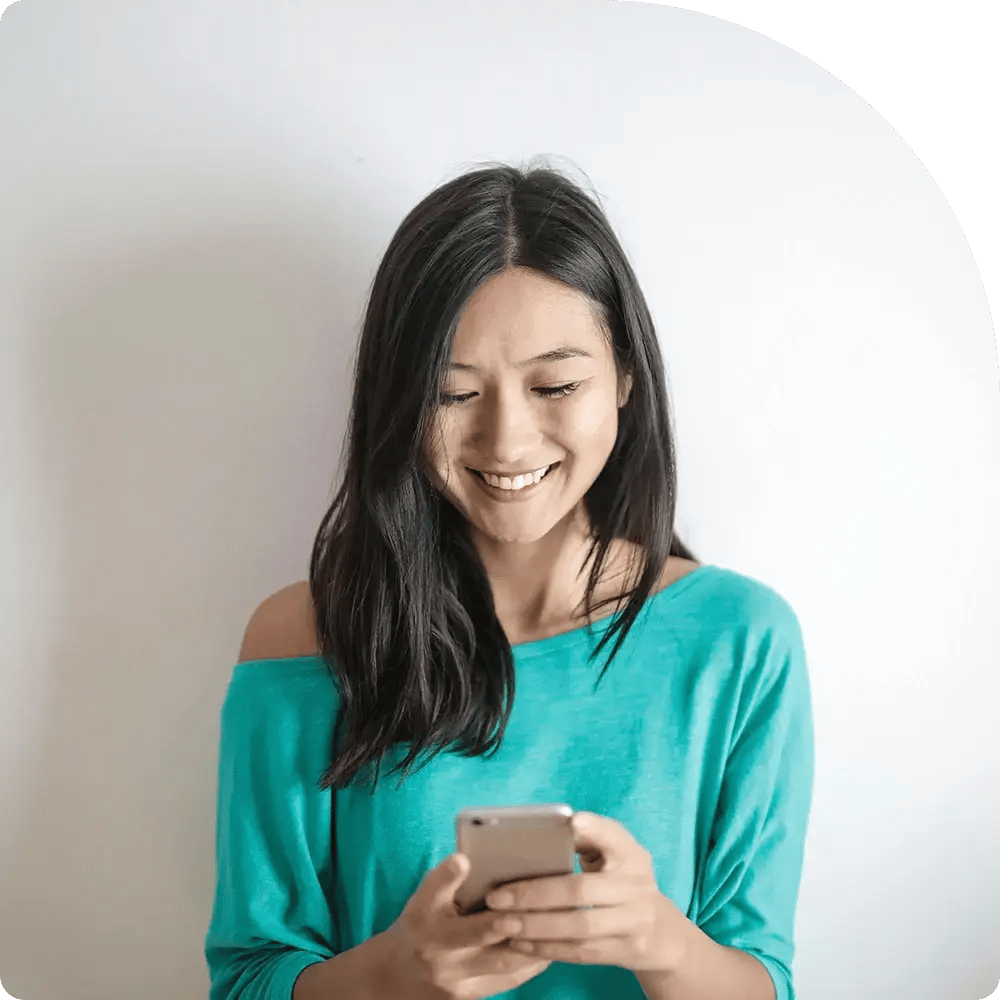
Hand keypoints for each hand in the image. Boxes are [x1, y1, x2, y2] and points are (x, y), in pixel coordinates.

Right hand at [381, 852, 551, 999]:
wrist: (399, 973)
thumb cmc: (419, 923)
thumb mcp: (423, 896)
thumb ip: (443, 878)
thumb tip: (463, 858)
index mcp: (431, 935)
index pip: (467, 928)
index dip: (496, 921)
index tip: (517, 908)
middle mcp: (446, 964)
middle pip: (495, 953)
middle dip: (525, 933)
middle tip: (554, 912)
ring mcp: (461, 986)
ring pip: (507, 969)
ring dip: (536, 948)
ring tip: (560, 924)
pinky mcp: (474, 996)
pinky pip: (509, 981)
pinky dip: (531, 963)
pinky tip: (549, 944)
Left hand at [485, 811, 690, 972]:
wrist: (659, 930)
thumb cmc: (620, 879)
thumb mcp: (614, 854)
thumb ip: (584, 841)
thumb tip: (538, 835)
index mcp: (630, 853)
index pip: (614, 836)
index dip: (594, 829)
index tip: (572, 821)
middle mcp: (636, 886)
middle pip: (581, 890)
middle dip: (535, 894)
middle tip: (497, 896)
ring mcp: (633, 921)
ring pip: (579, 926)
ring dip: (535, 926)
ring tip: (501, 923)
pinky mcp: (625, 950)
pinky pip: (581, 952)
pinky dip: (547, 949)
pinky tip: (520, 943)